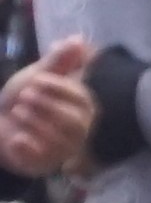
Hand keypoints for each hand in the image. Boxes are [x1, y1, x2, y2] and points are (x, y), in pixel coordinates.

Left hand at [0, 37, 88, 178]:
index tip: (36, 80)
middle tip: (22, 97)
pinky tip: (17, 138)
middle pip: (73, 121)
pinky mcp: (45, 165)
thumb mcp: (39, 76)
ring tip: (16, 113)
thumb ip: (60, 60)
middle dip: (45, 106)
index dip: (58, 87)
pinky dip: (26, 146)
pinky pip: (41, 158)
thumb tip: (79, 38)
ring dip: (33, 122)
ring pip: (58, 139)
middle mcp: (80, 130)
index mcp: (83, 107)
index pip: (82, 99)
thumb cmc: (23, 100)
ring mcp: (64, 150)